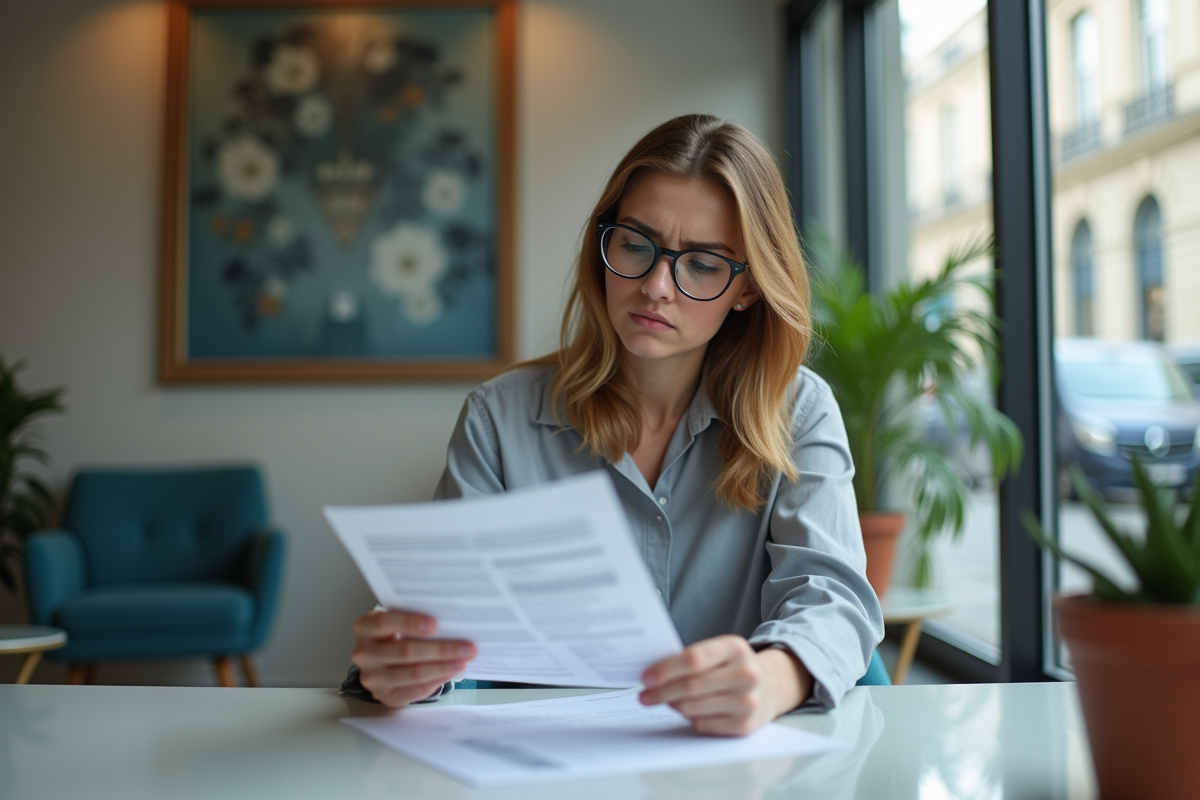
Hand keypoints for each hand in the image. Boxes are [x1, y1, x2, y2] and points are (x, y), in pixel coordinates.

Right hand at [351, 609, 475, 707]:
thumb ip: (416, 619)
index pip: (385, 622)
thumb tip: (451, 623)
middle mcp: (364, 653)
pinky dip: (436, 681)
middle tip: (467, 647)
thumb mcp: (398, 620)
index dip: (410, 623)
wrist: (382, 659)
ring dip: (442, 668)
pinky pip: (414, 690)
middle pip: (405, 651)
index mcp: (365, 627)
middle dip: (441, 649)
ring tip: (463, 661)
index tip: (435, 624)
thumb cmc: (395, 633)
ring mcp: (372, 677)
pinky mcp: (384, 695)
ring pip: (412, 673)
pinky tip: (451, 672)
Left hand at [638, 635, 811, 735]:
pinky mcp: (744, 725)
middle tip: (644, 695)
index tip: (646, 677)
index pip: (693, 658)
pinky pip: (703, 725)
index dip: (665, 669)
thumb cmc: (732, 668)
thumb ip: (691, 659)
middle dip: (661, 692)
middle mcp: (746, 673)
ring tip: (665, 700)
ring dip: (673, 705)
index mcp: (736, 648)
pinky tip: (689, 711)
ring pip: (693, 708)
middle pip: (691, 686)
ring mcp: (748, 701)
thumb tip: (652, 674)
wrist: (769, 688)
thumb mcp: (719, 653)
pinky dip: (691, 719)